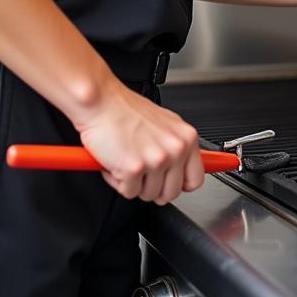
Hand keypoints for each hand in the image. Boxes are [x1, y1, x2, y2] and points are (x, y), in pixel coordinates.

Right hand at [73, 77, 204, 203]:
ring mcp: (156, 160)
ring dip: (134, 183)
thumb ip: (175, 145)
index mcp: (186, 138)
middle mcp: (175, 149)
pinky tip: (115, 161)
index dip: (179, 185)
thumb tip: (182, 167)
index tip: (168, 182)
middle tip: (141, 171)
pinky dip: (118, 181)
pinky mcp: (134, 169)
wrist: (101, 101)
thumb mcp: (163, 123)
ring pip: (149, 195)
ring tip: (126, 159)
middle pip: (171, 192)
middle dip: (153, 187)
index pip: (195, 180)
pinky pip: (128, 192)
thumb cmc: (125, 109)